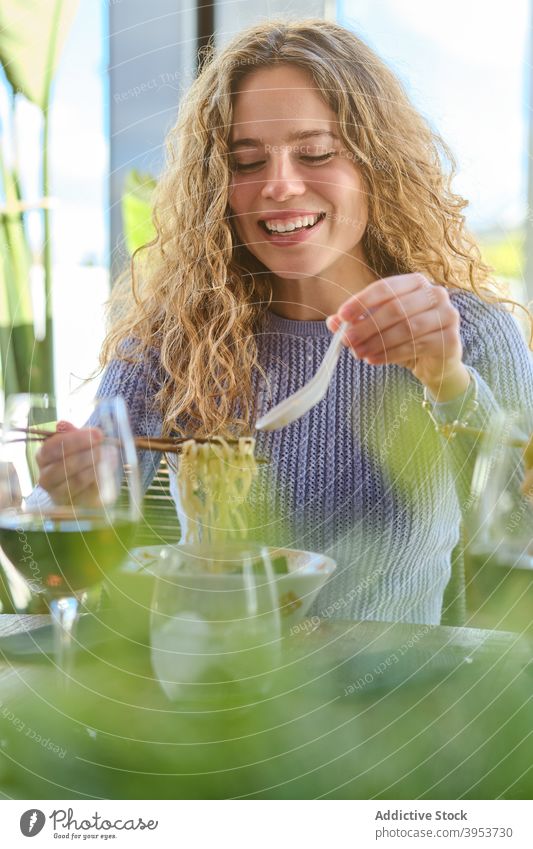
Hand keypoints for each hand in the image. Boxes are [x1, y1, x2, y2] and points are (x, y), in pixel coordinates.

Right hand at [36, 421, 103, 506]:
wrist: (86, 487)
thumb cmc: (79, 459)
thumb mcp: (77, 443)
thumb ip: (71, 433)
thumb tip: (62, 424)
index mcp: (43, 457)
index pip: (53, 447)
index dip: (76, 440)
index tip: (97, 434)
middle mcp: (45, 477)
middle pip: (63, 465)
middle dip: (86, 454)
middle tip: (102, 448)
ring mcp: (58, 494)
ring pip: (76, 480)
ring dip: (95, 467)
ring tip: (110, 457)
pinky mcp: (74, 506)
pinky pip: (88, 493)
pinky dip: (101, 480)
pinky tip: (109, 470)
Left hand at [327, 272, 469, 400]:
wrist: (435, 362)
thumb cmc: (405, 337)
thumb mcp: (379, 326)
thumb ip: (358, 321)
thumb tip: (332, 322)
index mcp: (416, 282)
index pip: (386, 287)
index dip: (362, 301)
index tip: (342, 316)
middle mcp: (436, 293)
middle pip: (396, 308)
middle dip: (367, 325)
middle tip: (346, 340)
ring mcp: (447, 315)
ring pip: (406, 328)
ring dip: (377, 342)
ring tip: (358, 353)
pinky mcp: (450, 338)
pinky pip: (416, 346)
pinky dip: (391, 354)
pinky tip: (373, 359)